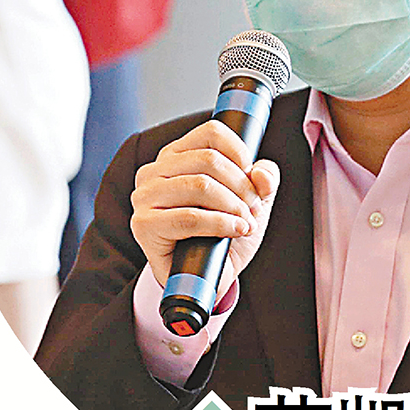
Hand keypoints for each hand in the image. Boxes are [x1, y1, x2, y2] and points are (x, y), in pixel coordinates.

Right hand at [130, 119, 279, 296]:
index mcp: (177, 154)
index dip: (240, 153)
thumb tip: (261, 173)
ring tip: (245, 222)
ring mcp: (145, 196)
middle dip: (241, 185)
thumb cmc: (224, 231)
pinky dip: (220, 223)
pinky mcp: (144, 224)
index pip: (212, 133)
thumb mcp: (252, 199)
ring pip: (200, 185)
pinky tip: (235, 230)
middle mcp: (155, 170)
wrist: (206, 276)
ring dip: (233, 205)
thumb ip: (265, 178)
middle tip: (253, 208)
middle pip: (209, 160)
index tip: (253, 178)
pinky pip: (189, 217)